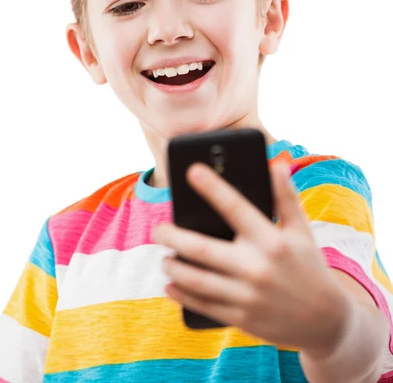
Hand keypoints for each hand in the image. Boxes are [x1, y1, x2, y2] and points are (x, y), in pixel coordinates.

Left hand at [152, 161, 352, 354]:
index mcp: (271, 241)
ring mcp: (247, 296)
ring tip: (164, 258)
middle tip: (158, 229)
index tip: (192, 171)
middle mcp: (257, 267)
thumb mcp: (302, 230)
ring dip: (173, 268)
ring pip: (197, 280)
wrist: (326, 321)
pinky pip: (204, 306)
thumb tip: (275, 164)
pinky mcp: (242, 318)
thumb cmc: (310, 267)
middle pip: (202, 249)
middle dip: (173, 236)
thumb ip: (287, 197)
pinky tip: (170, 286)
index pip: (236, 208)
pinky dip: (182, 295)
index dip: (212, 187)